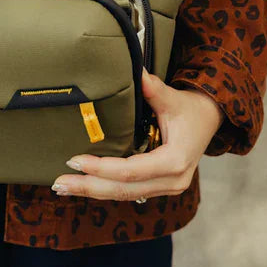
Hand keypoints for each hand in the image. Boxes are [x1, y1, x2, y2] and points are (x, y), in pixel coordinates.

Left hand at [51, 68, 224, 201]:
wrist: (209, 119)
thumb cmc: (189, 108)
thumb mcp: (173, 97)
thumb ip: (154, 89)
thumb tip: (137, 72)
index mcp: (175, 161)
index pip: (130, 170)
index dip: (101, 167)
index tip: (74, 160)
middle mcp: (172, 181)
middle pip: (123, 190)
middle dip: (89, 187)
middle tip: (58, 183)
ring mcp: (167, 187)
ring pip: (124, 194)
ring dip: (93, 191)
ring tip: (63, 187)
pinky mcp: (159, 186)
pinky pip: (129, 191)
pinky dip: (105, 188)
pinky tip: (83, 185)